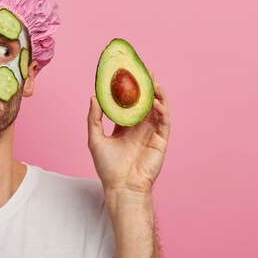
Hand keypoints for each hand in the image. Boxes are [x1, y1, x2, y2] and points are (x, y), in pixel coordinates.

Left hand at [87, 71, 170, 193]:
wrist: (121, 186)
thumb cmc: (107, 167)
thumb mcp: (95, 138)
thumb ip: (94, 117)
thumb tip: (93, 96)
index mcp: (124, 127)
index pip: (128, 104)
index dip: (129, 90)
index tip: (127, 75)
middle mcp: (138, 128)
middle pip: (144, 103)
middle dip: (146, 87)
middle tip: (146, 71)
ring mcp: (150, 133)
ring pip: (157, 109)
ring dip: (157, 95)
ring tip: (154, 81)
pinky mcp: (160, 141)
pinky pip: (163, 122)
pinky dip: (161, 110)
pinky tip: (155, 101)